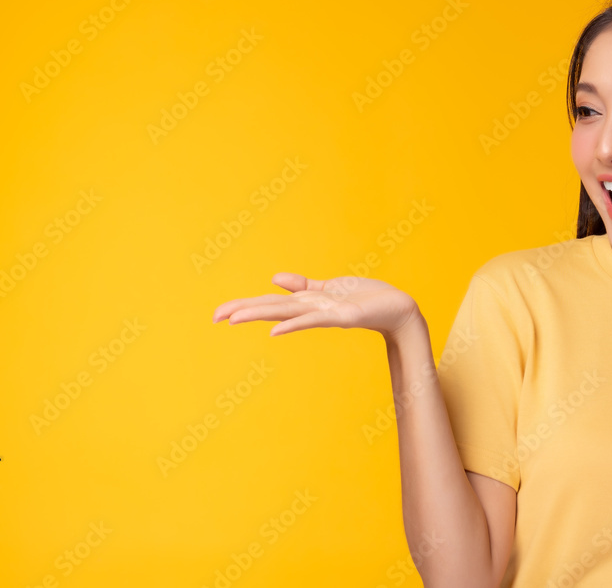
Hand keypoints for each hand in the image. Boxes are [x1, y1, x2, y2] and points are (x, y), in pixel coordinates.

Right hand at [212, 272, 421, 338]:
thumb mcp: (330, 288)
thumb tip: (274, 280)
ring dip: (259, 315)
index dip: (244, 305)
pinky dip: (294, 325)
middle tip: (214, 317)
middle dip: (243, 310)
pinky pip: (313, 320)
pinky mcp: (341, 317)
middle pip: (271, 308)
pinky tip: (274, 331)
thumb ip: (303, 286)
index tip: (218, 313)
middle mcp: (311, 310)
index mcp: (307, 302)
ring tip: (233, 318)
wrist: (397, 309)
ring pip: (286, 313)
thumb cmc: (366, 298)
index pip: (269, 302)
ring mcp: (324, 314)